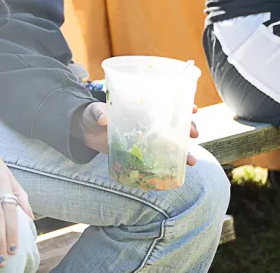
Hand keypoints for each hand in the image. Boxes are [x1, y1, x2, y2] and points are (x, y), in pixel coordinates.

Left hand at [75, 102, 199, 165]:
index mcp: (141, 109)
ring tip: (191, 161)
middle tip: (194, 134)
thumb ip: (99, 113)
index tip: (193, 108)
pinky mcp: (139, 154)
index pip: (166, 104)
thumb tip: (104, 118)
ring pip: (170, 144)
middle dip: (188, 128)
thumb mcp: (94, 111)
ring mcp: (145, 139)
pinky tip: (176, 174)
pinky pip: (157, 161)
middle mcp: (147, 123)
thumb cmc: (92, 115)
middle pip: (174, 125)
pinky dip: (168, 167)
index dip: (182, 105)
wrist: (84, 132)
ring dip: (183, 152)